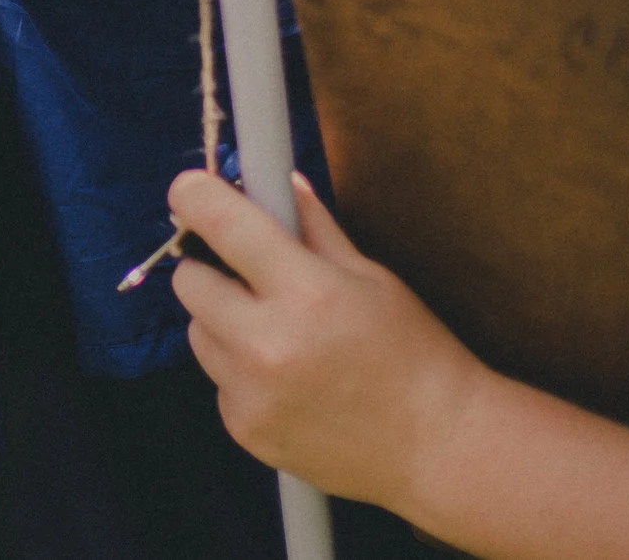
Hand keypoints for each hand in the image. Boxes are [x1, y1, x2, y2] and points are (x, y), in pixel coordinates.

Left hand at [168, 170, 486, 512]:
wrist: (439, 448)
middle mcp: (268, 343)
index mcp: (307, 291)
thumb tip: (275, 178)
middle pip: (189, 280)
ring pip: (197, 332)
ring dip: (223, 322)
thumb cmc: (413, 354)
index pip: (220, 223)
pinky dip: (240, 373)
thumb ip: (312, 226)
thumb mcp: (371, 277)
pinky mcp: (245, 430)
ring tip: (280, 335)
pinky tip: (288, 380)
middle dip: (212, 268)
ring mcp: (252, 393)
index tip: (192, 191)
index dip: (195, 196)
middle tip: (250, 276)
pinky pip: (218, 381)